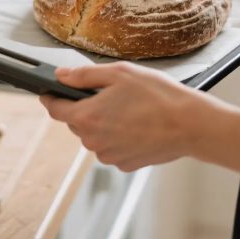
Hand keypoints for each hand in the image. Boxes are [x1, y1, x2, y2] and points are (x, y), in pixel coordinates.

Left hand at [39, 62, 215, 170]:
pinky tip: (138, 124)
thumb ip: (83, 76)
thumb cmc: (157, 96)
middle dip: (86, 108)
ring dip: (104, 123)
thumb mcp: (118, 74)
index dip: (51, 97)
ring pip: (95, 135)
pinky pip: (112, 147)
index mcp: (87, 117)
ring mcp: (109, 156)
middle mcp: (93, 141)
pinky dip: (119, 136)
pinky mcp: (125, 164)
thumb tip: (60, 76)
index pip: (54, 109)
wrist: (189, 125)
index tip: (50, 91)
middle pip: (76, 122)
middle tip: (110, 94)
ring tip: (130, 109)